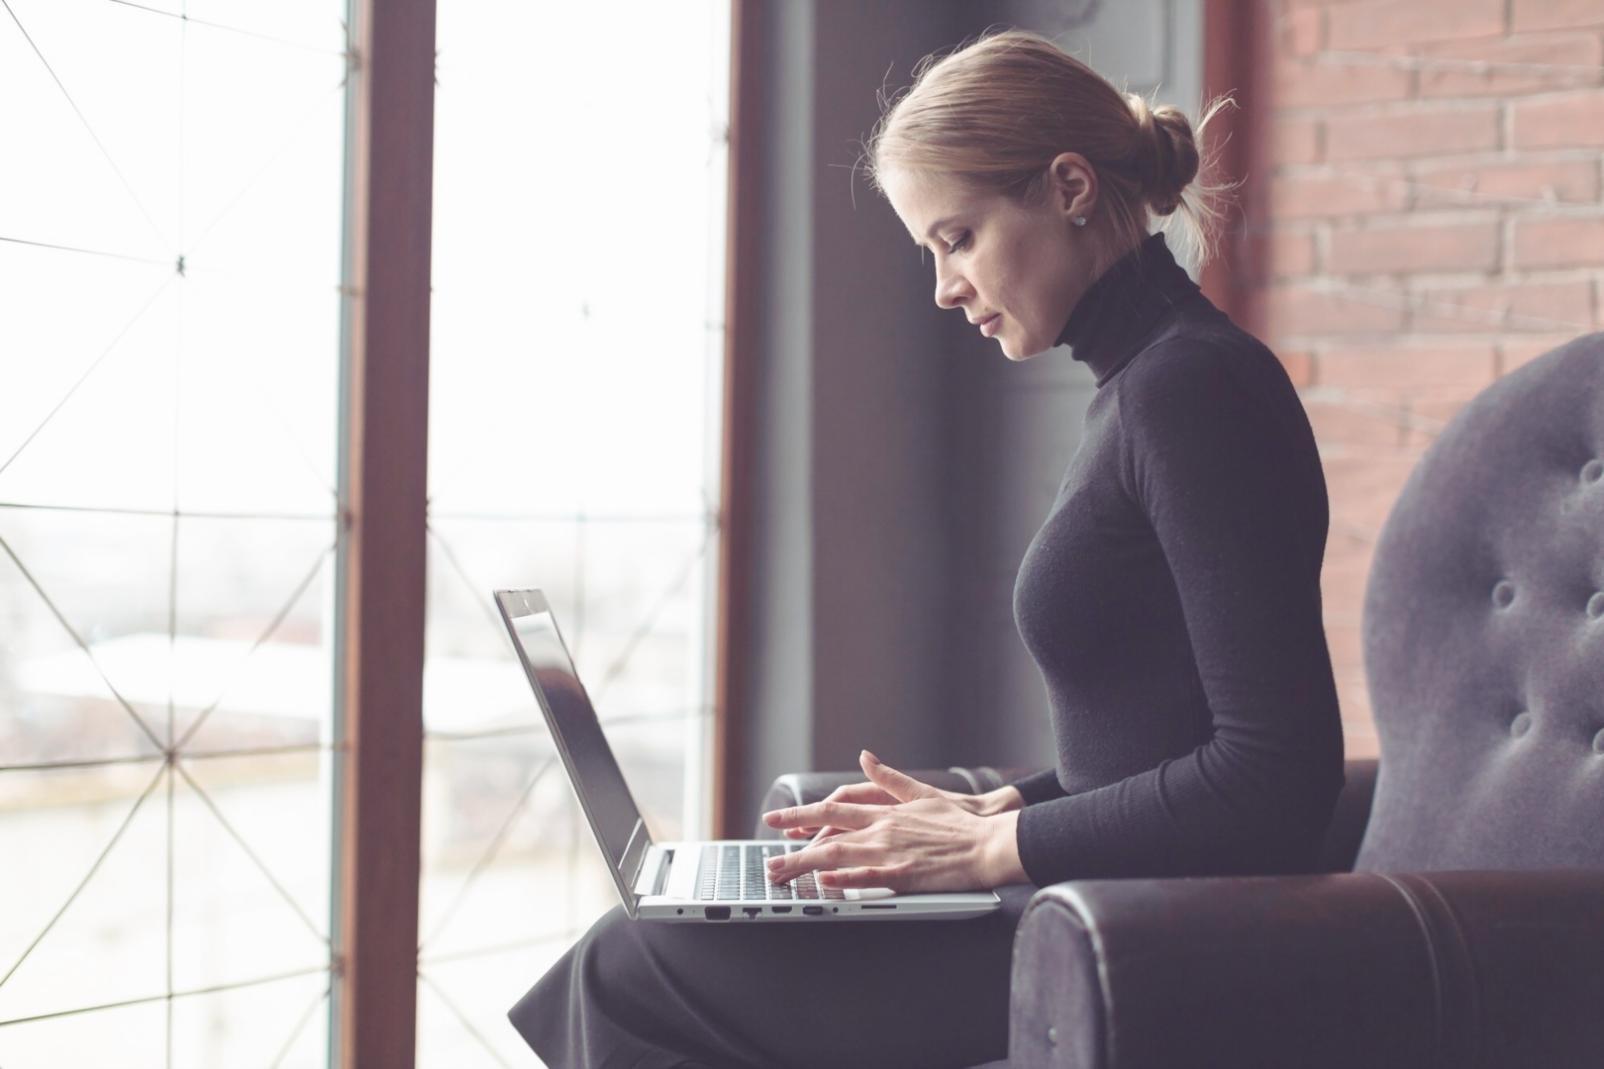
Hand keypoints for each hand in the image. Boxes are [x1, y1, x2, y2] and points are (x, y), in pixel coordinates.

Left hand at [760, 750, 1019, 892]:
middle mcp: (881, 829)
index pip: (831, 810)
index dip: (800, 815)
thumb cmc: (960, 821)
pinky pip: (865, 877)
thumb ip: (889, 778)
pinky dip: (842, 877)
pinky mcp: (903, 874)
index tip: (777, 820)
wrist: (990, 841)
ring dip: (805, 866)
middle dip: (792, 847)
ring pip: (837, 857)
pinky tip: (823, 880)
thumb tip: (866, 756)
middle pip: (826, 836)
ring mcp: (890, 852)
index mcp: (884, 812)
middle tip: (768, 860)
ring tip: (781, 876)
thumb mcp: (921, 792)